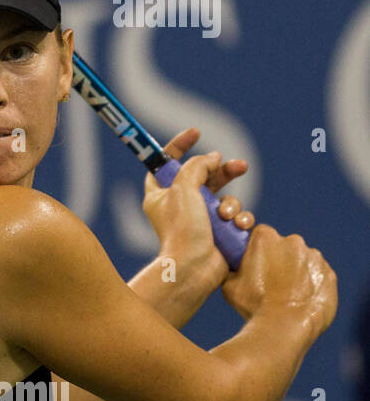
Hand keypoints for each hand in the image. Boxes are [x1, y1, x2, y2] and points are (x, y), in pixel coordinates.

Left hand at [141, 127, 254, 289]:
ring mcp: (200, 219)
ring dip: (231, 204)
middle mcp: (179, 204)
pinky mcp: (219, 232)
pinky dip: (240, 220)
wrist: (195, 268)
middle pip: (204, 176)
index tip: (196, 132)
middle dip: (224, 171)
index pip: (166, 162)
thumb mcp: (183, 188)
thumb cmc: (182, 228)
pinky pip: (237, 217)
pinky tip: (238, 226)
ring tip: (226, 216)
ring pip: (225, 197)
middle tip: (240, 166)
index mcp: (160, 193)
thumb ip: (197, 166)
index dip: (179, 145)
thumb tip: (212, 158)